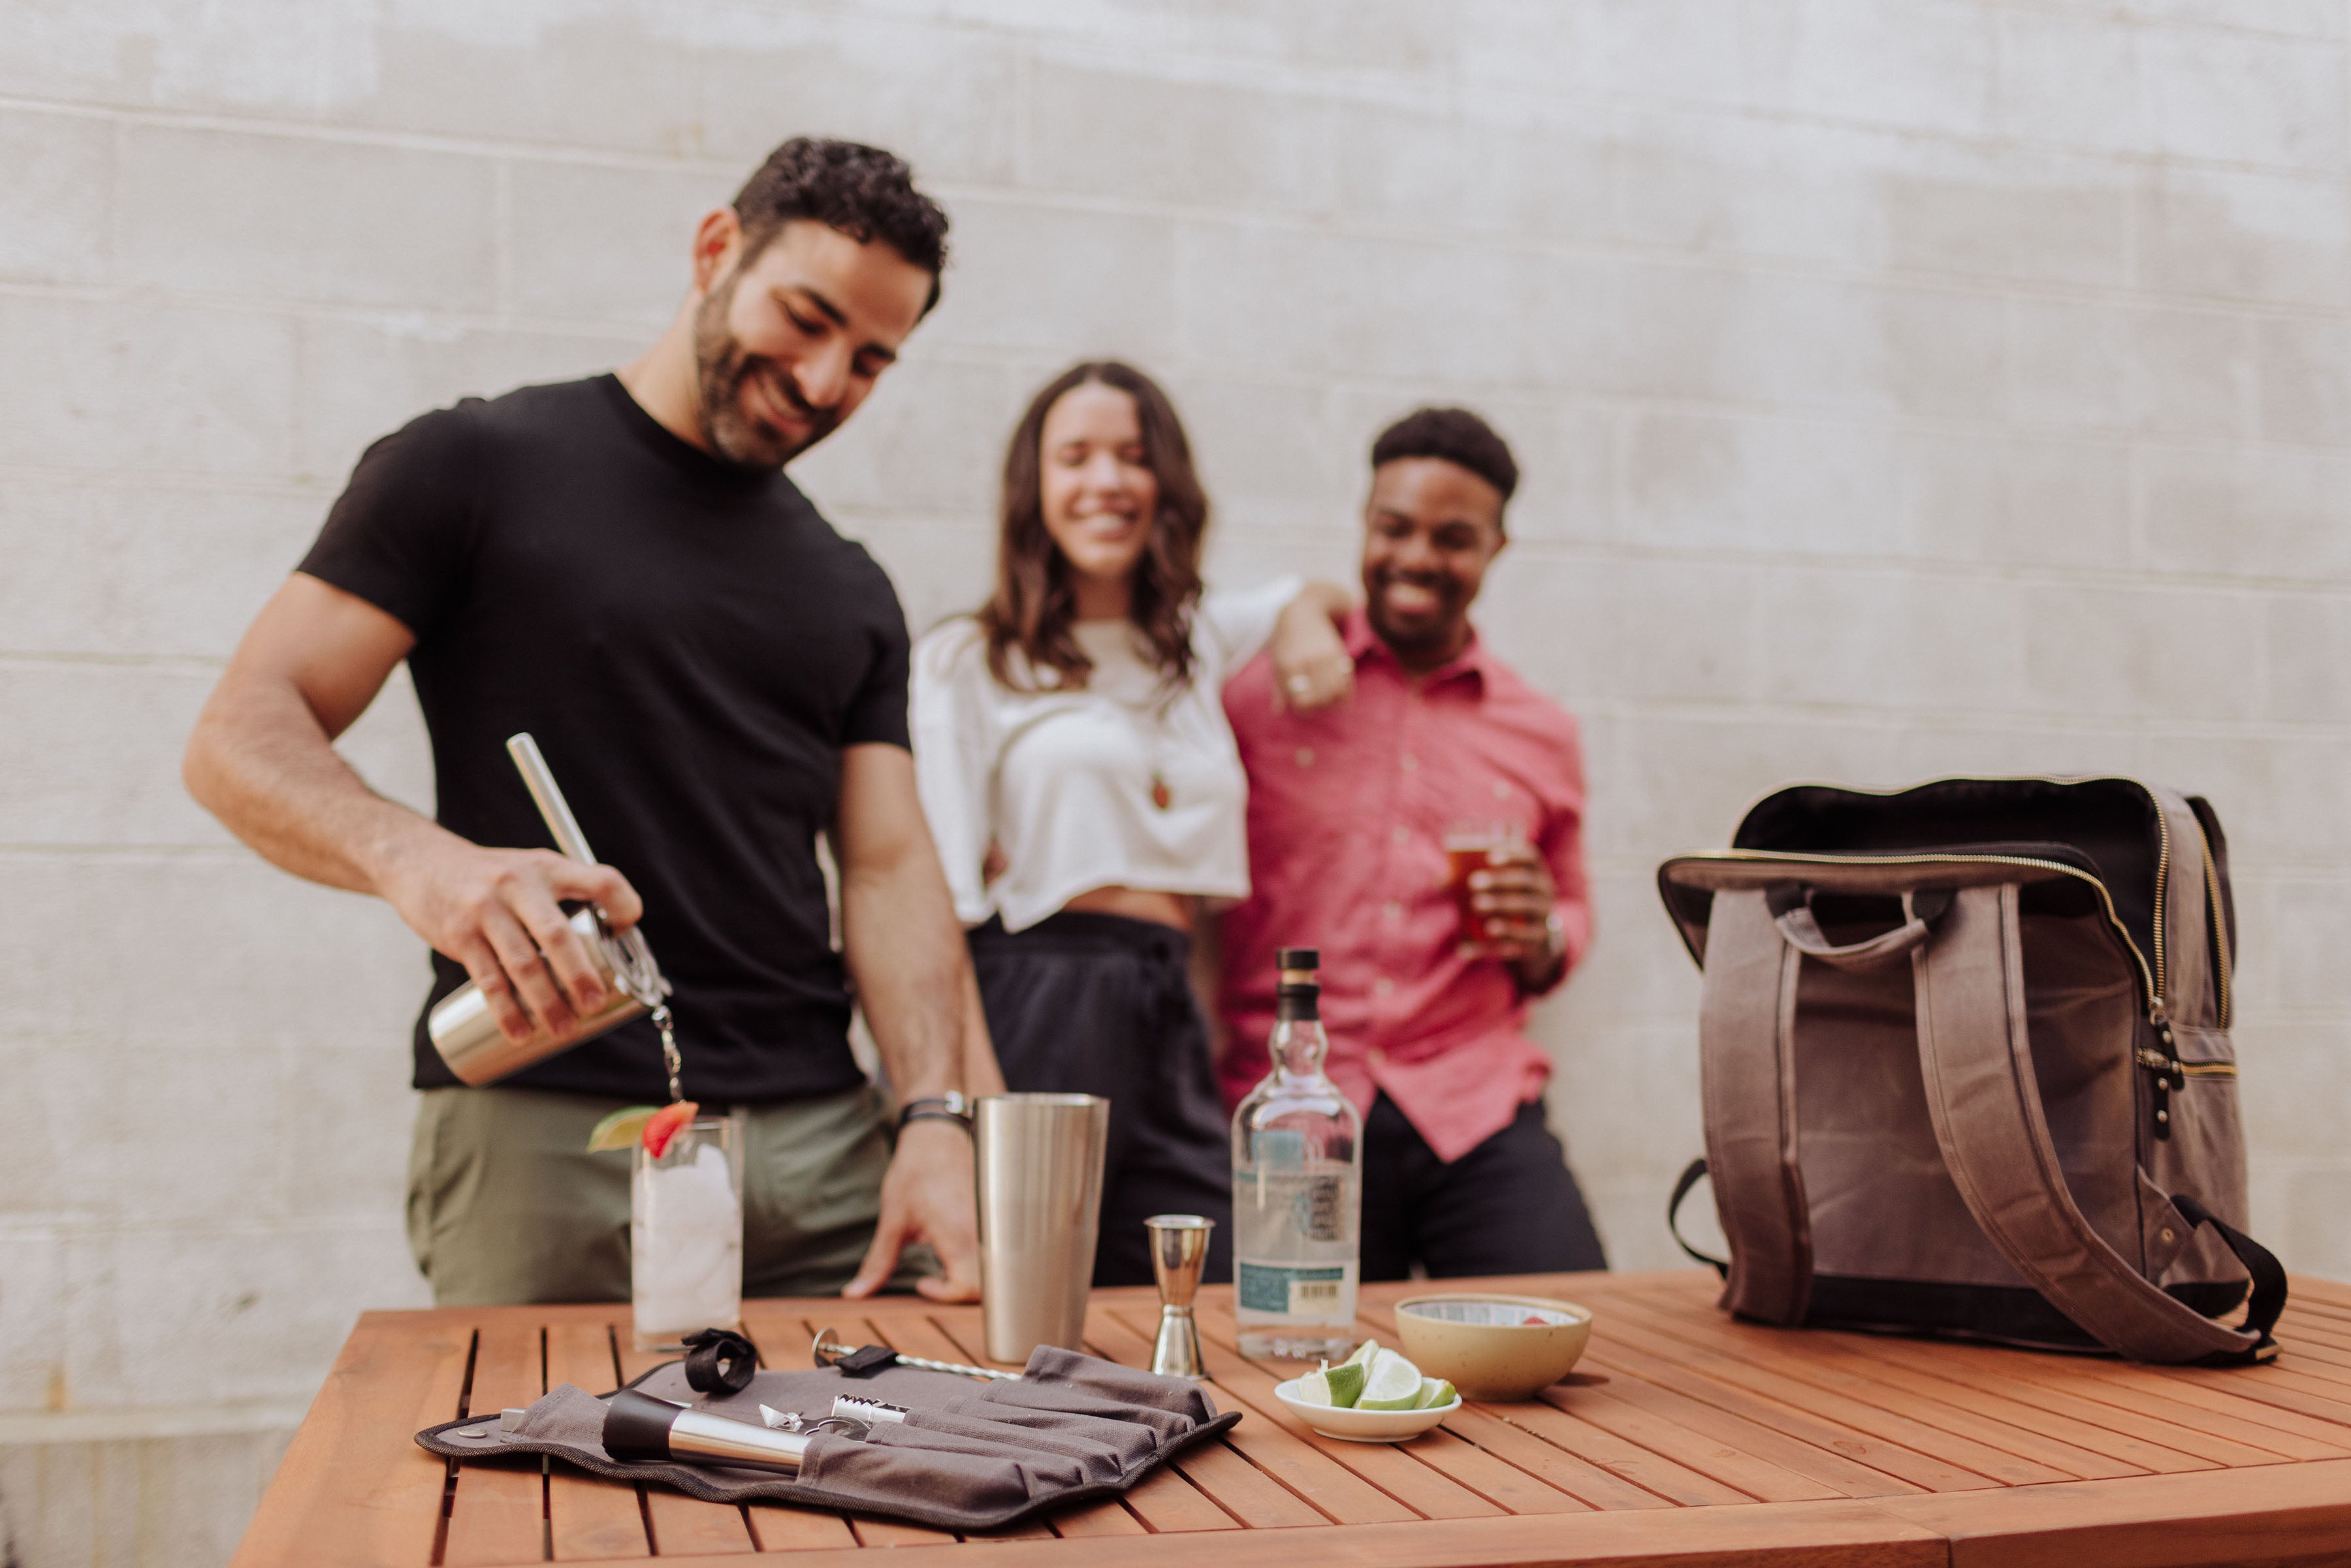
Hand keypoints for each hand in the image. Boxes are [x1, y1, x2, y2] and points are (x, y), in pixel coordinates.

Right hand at [377, 831, 642, 1042]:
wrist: (422, 862)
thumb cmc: (490, 875)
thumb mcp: (532, 869)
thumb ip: (565, 896)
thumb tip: (607, 946)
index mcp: (548, 868)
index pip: (601, 880)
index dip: (623, 905)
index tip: (626, 931)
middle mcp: (520, 885)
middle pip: (558, 935)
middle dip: (580, 975)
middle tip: (594, 1004)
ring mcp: (487, 910)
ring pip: (523, 964)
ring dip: (546, 1004)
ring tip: (564, 1030)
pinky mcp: (460, 935)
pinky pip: (488, 980)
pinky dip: (507, 1011)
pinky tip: (519, 1033)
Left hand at [844, 1118, 981, 1301]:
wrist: (938, 1135)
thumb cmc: (916, 1172)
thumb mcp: (892, 1221)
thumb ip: (877, 1263)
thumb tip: (854, 1293)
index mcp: (958, 1236)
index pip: (968, 1289)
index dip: (945, 1297)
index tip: (922, 1284)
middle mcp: (982, 1233)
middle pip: (986, 1286)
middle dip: (960, 1294)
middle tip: (934, 1281)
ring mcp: (991, 1225)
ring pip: (992, 1270)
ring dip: (969, 1278)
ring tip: (943, 1266)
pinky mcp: (992, 1219)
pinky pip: (992, 1252)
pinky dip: (976, 1261)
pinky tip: (953, 1249)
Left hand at [1268, 599, 1353, 712]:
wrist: (1303, 611)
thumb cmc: (1286, 641)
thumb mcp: (1276, 663)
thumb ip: (1278, 689)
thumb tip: (1278, 712)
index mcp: (1289, 665)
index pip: (1302, 700)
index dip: (1304, 709)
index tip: (1303, 706)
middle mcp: (1309, 660)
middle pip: (1322, 698)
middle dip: (1320, 706)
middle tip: (1316, 703)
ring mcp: (1326, 656)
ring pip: (1337, 691)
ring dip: (1334, 700)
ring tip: (1327, 698)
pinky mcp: (1340, 653)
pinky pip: (1347, 680)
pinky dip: (1346, 692)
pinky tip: (1339, 694)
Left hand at [1459, 846, 1563, 987]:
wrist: (1532, 938)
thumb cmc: (1507, 903)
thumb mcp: (1495, 890)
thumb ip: (1471, 880)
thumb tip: (1439, 881)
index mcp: (1535, 871)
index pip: (1529, 856)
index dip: (1511, 854)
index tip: (1488, 856)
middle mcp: (1545, 890)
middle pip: (1526, 880)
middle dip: (1499, 880)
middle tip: (1473, 883)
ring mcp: (1545, 914)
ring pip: (1527, 906)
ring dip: (1501, 904)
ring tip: (1477, 905)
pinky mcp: (1540, 937)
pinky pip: (1525, 935)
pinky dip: (1506, 933)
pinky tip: (1488, 931)